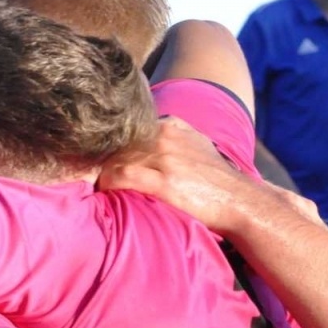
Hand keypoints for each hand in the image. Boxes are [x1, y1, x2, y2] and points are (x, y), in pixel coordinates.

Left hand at [96, 116, 242, 228]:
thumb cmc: (217, 178)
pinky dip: (109, 184)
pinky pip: (123, 177)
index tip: (99, 158)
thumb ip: (176, 132)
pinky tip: (105, 192)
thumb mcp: (198, 143)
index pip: (126, 130)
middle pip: (117, 144)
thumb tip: (153, 131)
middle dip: (101, 160)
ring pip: (116, 159)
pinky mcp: (165, 182)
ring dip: (101, 174)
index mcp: (170, 126)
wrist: (239, 201)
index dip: (110, 145)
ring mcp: (164, 158)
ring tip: (94, 186)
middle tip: (88, 174)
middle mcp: (165, 137)